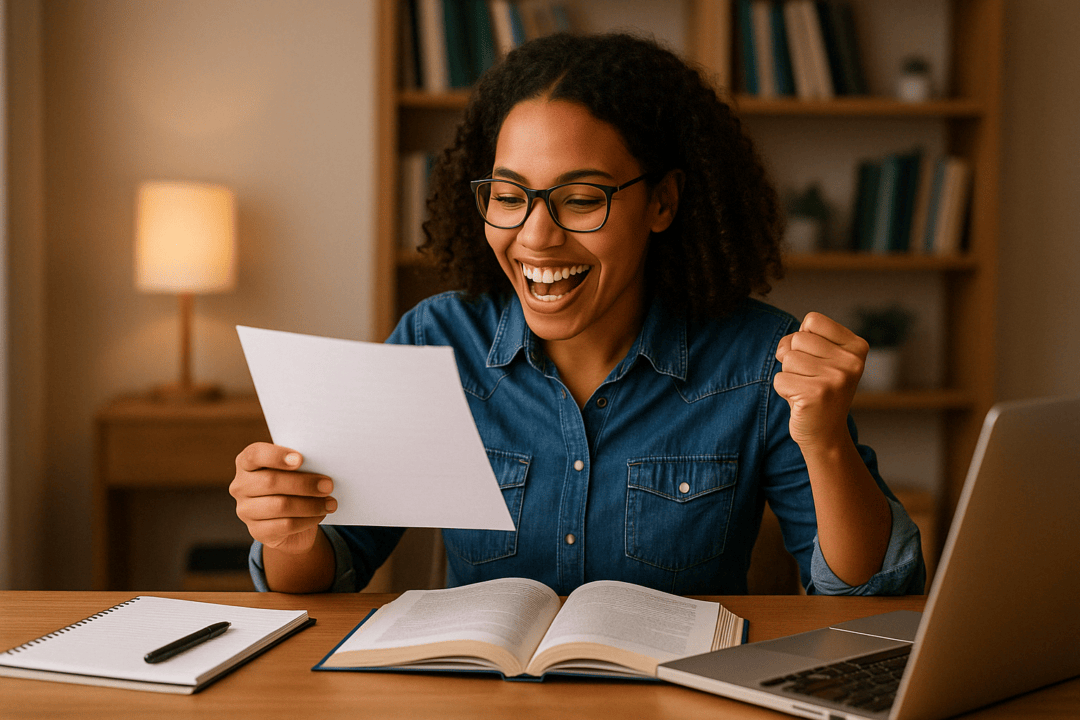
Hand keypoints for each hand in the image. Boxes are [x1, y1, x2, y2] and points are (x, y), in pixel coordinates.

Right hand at [230, 443, 336, 554]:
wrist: (291, 523)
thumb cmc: (294, 487)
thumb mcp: (295, 472)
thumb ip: (300, 465)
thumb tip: (322, 465)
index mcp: (247, 463)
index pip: (254, 454)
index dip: (276, 456)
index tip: (300, 459)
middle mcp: (241, 486)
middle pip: (271, 482)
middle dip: (304, 483)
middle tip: (328, 485)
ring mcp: (245, 511)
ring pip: (280, 506)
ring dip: (310, 504)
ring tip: (330, 503)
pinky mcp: (257, 532)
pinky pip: (285, 525)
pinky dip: (307, 520)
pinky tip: (321, 514)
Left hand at [773, 312, 868, 451]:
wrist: (826, 435)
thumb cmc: (817, 390)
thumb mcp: (818, 358)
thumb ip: (801, 340)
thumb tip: (783, 348)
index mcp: (857, 347)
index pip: (813, 320)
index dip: (803, 339)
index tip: (815, 360)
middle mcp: (851, 361)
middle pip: (798, 339)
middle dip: (794, 359)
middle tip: (810, 379)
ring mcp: (836, 378)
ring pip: (788, 359)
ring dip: (789, 376)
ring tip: (806, 390)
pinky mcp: (817, 394)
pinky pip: (780, 379)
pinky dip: (783, 391)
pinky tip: (801, 402)